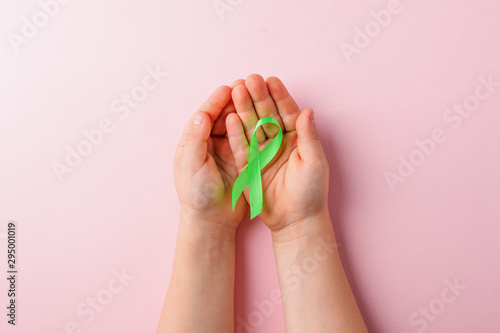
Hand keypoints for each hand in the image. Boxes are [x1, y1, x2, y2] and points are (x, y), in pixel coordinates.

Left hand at [174, 86, 247, 233]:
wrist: (211, 220)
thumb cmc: (196, 194)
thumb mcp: (191, 165)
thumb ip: (195, 139)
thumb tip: (201, 114)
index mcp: (195, 140)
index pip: (206, 114)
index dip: (218, 100)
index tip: (230, 87)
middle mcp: (211, 142)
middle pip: (224, 115)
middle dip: (235, 100)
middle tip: (248, 85)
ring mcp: (227, 150)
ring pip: (238, 124)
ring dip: (247, 109)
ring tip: (258, 95)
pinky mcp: (241, 159)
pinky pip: (249, 138)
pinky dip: (256, 127)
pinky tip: (265, 117)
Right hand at [226, 75, 329, 235]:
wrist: (295, 220)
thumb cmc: (311, 192)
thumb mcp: (314, 162)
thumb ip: (309, 136)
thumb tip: (308, 110)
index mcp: (296, 138)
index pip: (287, 112)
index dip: (279, 96)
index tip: (271, 80)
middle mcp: (278, 142)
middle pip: (266, 115)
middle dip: (258, 97)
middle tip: (250, 79)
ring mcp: (262, 153)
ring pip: (251, 127)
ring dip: (244, 109)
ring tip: (236, 91)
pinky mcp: (249, 166)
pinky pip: (241, 147)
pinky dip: (235, 133)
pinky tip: (230, 118)